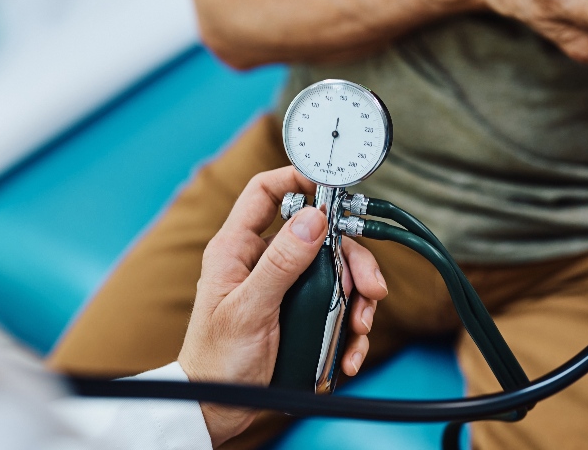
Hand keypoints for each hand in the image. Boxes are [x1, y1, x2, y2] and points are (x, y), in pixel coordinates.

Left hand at [177, 167, 388, 446]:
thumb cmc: (217, 361)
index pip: (266, 192)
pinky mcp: (300, 314)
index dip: (298, 177)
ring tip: (359, 328)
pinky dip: (350, 327)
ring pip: (336, 272)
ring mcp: (284, 287)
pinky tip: (349, 350)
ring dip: (357, 299)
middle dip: (351, 262)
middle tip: (369, 288)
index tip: (333, 187)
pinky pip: (337, 307)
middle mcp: (264, 261)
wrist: (218, 409)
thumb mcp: (250, 309)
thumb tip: (314, 217)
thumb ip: (281, 263)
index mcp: (238, 249)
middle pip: (320, 236)